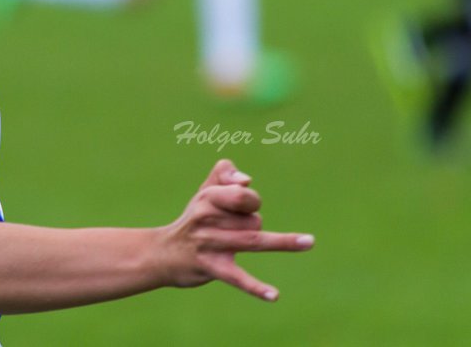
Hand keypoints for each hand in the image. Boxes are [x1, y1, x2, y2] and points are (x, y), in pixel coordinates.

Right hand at [158, 159, 311, 300]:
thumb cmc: (193, 222)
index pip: (244, 195)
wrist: (163, 255)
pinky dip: (256, 287)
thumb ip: (224, 174)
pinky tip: (274, 295)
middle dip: (255, 225)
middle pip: (253, 220)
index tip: (245, 206)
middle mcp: (206, 218)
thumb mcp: (204, 192)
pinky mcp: (211, 268)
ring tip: (308, 242)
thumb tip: (246, 180)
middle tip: (236, 232)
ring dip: (279, 242)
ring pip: (252, 240)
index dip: (251, 201)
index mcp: (207, 197)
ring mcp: (209, 244)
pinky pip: (237, 277)